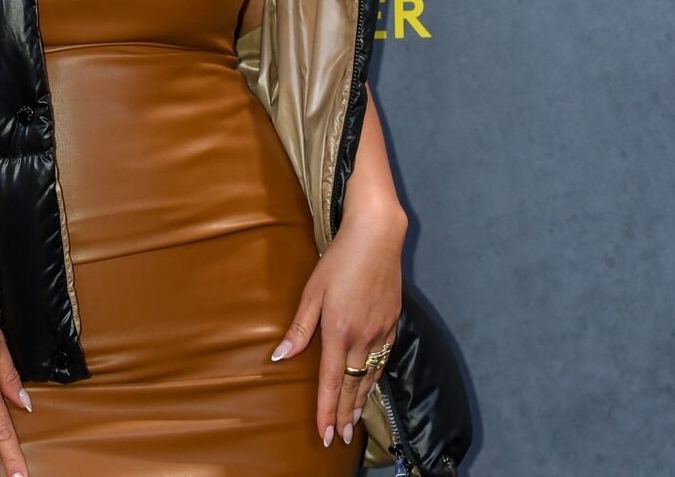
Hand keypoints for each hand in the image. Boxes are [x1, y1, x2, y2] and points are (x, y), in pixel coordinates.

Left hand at [269, 202, 406, 448]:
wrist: (377, 236)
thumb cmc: (339, 259)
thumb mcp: (313, 290)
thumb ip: (300, 327)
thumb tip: (281, 356)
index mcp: (339, 330)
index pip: (331, 382)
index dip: (326, 411)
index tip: (324, 434)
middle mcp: (363, 336)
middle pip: (352, 385)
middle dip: (345, 415)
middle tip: (338, 438)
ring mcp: (381, 330)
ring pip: (370, 376)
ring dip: (360, 401)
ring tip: (353, 422)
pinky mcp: (393, 322)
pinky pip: (383, 359)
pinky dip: (375, 378)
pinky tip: (370, 385)